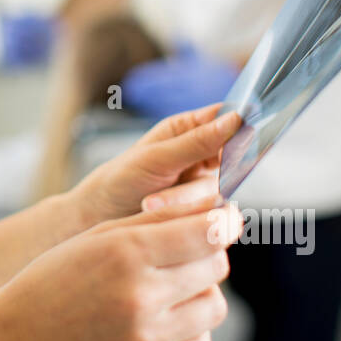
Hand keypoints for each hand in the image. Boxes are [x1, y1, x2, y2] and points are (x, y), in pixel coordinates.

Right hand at [0, 187, 242, 340]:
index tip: (223, 221)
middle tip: (182, 257)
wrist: (18, 339)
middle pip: (216, 268)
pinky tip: (162, 321)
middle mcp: (139, 296)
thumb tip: (217, 210)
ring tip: (171, 291)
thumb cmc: (58, 277)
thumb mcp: (99, 236)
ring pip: (214, 307)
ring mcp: (144, 339)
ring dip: (201, 295)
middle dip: (206, 256)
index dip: (223, 223)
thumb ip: (157, 219)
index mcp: (125, 252)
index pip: (207, 233)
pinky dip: (190, 331)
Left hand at [69, 103, 241, 226]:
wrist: (95, 221)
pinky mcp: (203, 214)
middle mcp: (202, 155)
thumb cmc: (118, 181)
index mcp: (189, 129)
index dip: (242, 127)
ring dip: (185, 201)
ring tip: (149, 204)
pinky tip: (161, 217)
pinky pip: (213, 216)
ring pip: (219, 191)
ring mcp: (205, 186)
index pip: (230, 119)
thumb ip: (198, 141)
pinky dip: (188, 218)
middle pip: (232, 159)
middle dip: (202, 173)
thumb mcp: (156, 158)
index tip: (245, 138)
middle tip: (172, 180)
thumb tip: (238, 118)